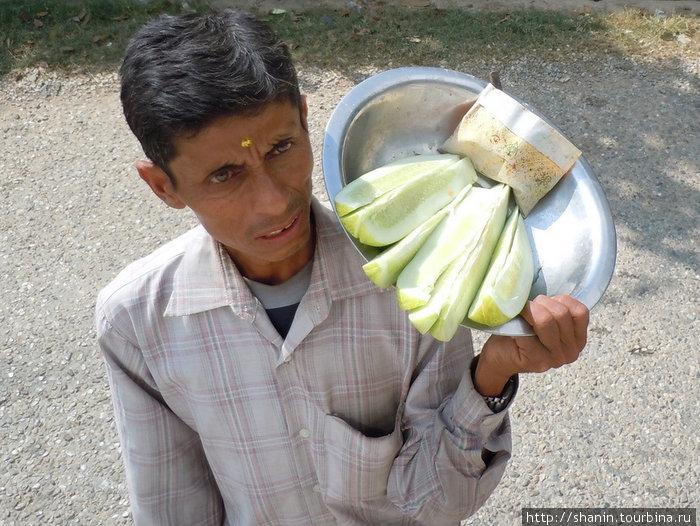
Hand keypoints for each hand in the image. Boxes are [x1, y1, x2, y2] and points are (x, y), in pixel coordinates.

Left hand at [473, 295, 588, 395]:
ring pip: (546, 321)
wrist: (501, 355)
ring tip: (521, 313)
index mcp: (578, 339)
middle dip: (540, 304)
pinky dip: (518, 325)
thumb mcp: (545, 318)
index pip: (579, 312)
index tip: (543, 303)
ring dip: (529, 311)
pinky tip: (513, 327)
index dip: (559, 300)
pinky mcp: (537, 361)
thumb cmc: (522, 332)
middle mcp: (571, 351)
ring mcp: (555, 359)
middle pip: (561, 314)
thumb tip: (546, 286)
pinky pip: (528, 334)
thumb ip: (553, 308)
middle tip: (527, 307)